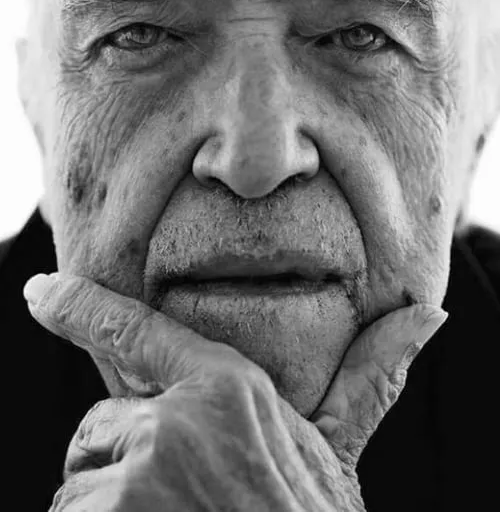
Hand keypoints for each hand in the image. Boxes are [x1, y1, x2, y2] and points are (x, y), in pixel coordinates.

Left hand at [24, 273, 446, 510]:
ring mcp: (136, 482)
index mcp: (228, 389)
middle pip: (99, 429)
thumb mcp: (337, 454)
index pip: (136, 334)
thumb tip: (431, 315)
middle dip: (122, 465)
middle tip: (182, 508)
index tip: (41, 289)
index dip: (82, 307)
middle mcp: (176, 423)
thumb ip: (369, 378)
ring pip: (78, 485)